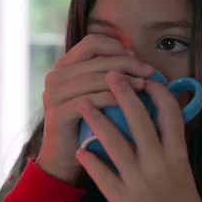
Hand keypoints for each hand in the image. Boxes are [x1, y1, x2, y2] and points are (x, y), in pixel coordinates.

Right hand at [37, 35, 154, 183]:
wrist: (65, 159)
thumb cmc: (87, 124)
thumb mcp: (97, 94)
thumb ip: (109, 75)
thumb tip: (137, 60)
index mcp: (64, 66)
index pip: (92, 42)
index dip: (116, 47)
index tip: (137, 57)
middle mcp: (55, 76)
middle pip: (96, 59)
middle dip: (126, 63)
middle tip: (148, 71)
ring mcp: (53, 94)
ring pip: (93, 78)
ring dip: (122, 81)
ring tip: (143, 85)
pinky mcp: (57, 113)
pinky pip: (89, 100)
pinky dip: (110, 98)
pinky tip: (127, 103)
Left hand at [75, 71, 201, 201]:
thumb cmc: (182, 201)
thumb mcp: (182, 169)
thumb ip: (170, 144)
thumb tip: (156, 116)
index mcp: (178, 154)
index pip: (171, 113)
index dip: (158, 92)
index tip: (145, 78)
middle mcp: (160, 164)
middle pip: (140, 119)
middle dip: (123, 93)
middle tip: (109, 73)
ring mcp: (141, 182)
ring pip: (115, 143)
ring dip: (97, 120)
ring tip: (82, 103)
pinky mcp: (124, 200)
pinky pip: (102, 174)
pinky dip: (90, 160)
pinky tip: (80, 149)